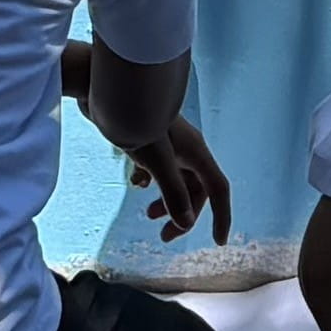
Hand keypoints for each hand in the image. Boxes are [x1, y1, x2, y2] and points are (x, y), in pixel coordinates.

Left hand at [118, 113, 233, 242]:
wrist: (109, 89)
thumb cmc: (137, 123)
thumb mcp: (157, 162)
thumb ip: (172, 193)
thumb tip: (186, 224)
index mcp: (196, 153)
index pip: (218, 189)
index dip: (222, 216)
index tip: (219, 241)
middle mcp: (187, 148)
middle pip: (196, 188)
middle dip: (183, 214)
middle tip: (163, 236)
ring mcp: (169, 143)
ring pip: (176, 178)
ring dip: (166, 199)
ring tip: (147, 215)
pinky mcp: (150, 138)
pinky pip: (159, 166)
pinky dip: (150, 179)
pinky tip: (136, 180)